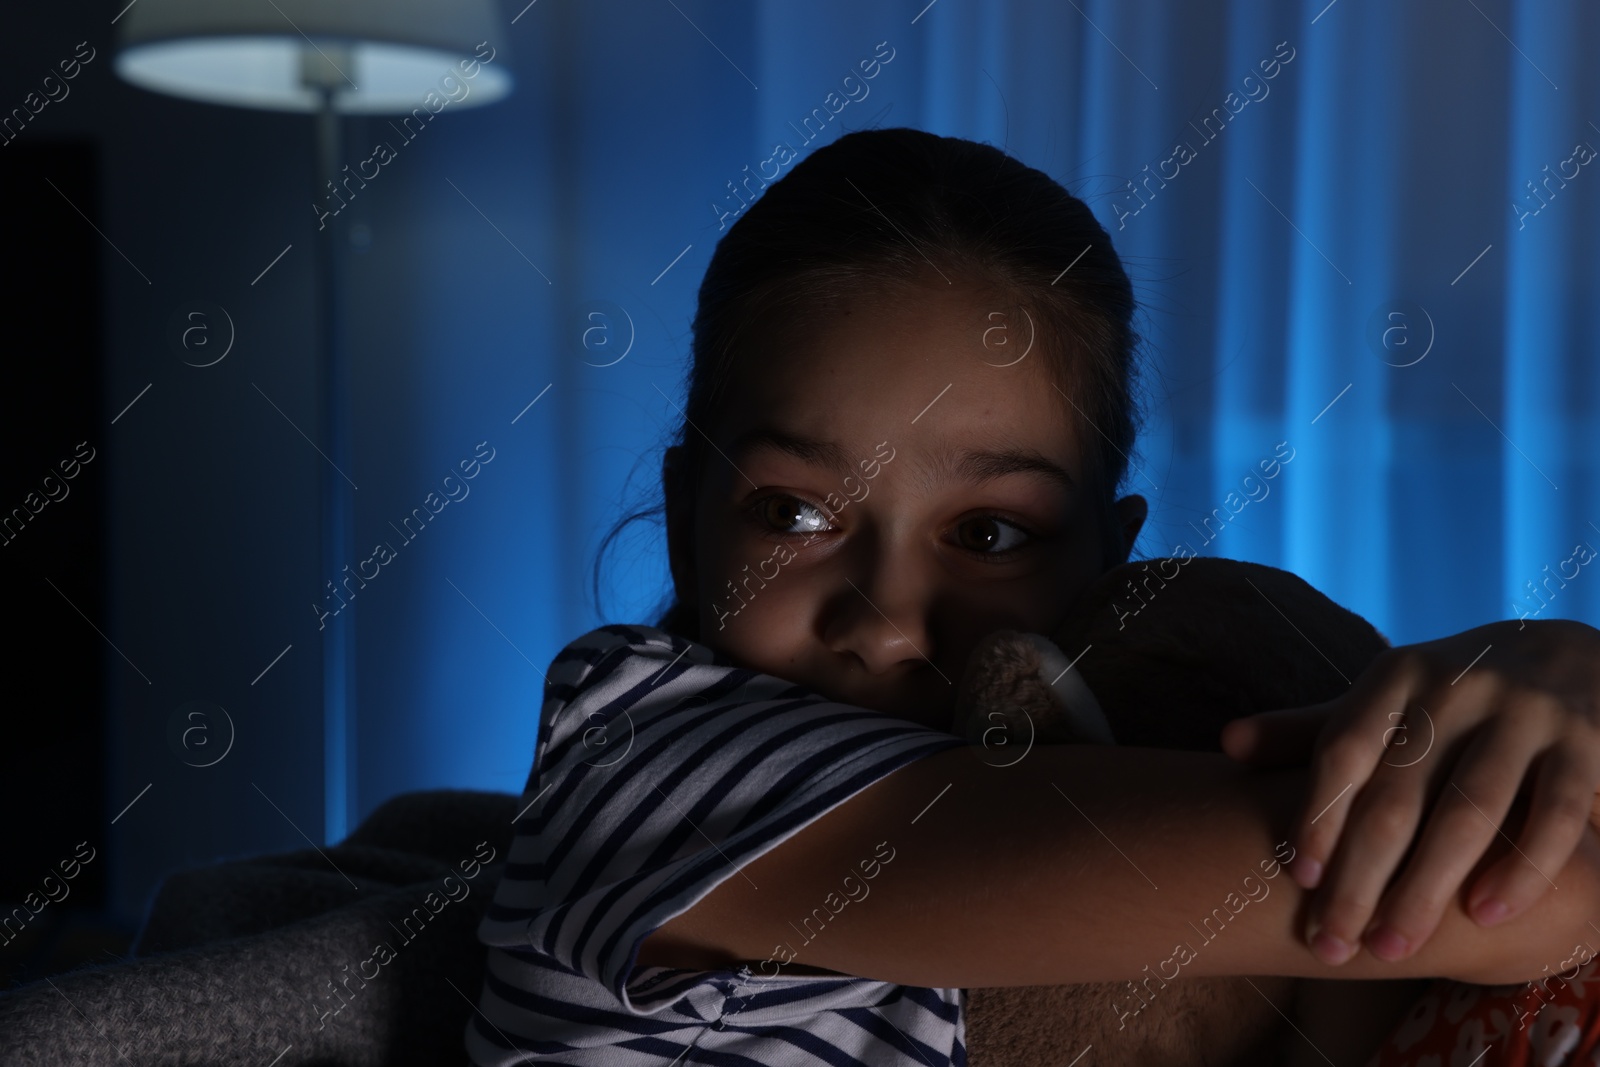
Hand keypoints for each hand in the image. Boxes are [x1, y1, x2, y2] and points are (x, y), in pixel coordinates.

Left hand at [1220, 618, 1599, 965]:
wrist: (1567, 652)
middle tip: (1334, 945)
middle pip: (1398, 794)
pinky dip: (1517, 869)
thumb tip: (1227, 745)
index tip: (1300, 881)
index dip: (1318, 814)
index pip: (1343, 750)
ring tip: (1395, 947)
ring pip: (1469, 811)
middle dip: (1361, 878)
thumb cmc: (1450, 698)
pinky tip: (1483, 916)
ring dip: (1429, 886)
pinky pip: (1550, 814)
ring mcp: (1523, 713)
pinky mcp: (1584, 743)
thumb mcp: (1384, 699)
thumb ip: (1313, 730)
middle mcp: (1455, 688)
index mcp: (1395, 677)